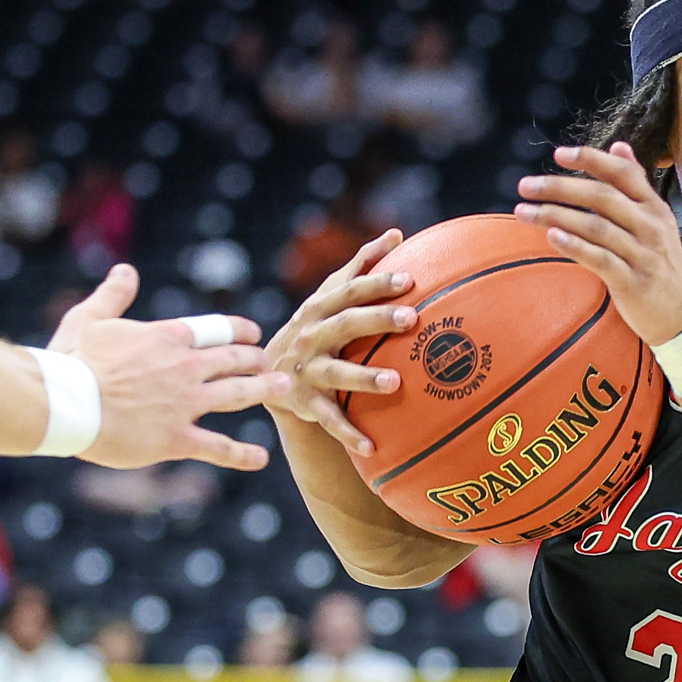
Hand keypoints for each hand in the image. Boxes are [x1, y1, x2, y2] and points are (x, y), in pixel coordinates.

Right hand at [47, 264, 292, 473]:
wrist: (64, 402)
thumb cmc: (70, 360)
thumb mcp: (89, 318)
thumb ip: (113, 295)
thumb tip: (125, 271)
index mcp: (165, 337)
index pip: (214, 330)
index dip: (238, 332)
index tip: (253, 333)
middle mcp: (184, 368)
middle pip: (233, 360)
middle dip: (256, 360)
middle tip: (270, 362)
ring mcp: (184, 404)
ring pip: (237, 395)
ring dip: (263, 391)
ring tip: (283, 389)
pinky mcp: (176, 439)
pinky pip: (218, 447)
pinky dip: (242, 455)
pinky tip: (261, 458)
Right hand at [264, 236, 413, 464]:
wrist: (270, 374)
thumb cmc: (315, 326)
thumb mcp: (330, 296)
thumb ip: (360, 265)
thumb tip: (396, 233)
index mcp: (321, 308)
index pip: (351, 290)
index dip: (378, 283)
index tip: (409, 279)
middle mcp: (311, 336)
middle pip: (345, 324)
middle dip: (377, 320)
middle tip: (412, 319)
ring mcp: (307, 370)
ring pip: (337, 373)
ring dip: (365, 377)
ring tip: (396, 381)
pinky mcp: (306, 403)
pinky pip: (330, 420)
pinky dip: (349, 433)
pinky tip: (373, 448)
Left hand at [514, 143, 681, 347]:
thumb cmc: (662, 264)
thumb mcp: (657, 220)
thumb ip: (636, 185)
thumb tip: (618, 146)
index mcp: (653, 207)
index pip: (622, 173)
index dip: (591, 160)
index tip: (559, 154)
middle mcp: (649, 226)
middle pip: (602, 197)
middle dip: (560, 188)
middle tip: (526, 186)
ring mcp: (642, 254)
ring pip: (596, 227)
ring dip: (556, 216)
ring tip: (525, 212)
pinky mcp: (632, 282)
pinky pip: (600, 260)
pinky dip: (575, 247)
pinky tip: (552, 238)